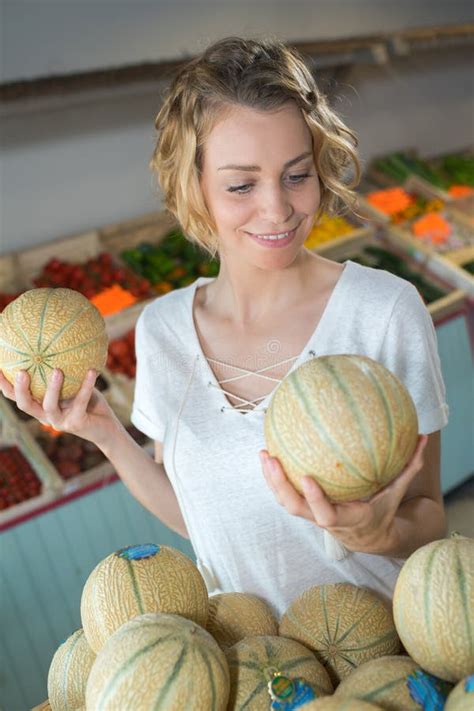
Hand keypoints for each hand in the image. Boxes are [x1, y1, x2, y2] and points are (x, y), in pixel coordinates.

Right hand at [0, 368, 118, 447]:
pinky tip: (92, 370)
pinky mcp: (77, 424)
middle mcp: (46, 416)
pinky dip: (86, 385)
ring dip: (52, 388)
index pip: (15, 397)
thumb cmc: (89, 403)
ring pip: (49, 406)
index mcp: (40, 407)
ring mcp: (60, 422)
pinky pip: (80, 402)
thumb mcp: (74, 385)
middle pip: (25, 405)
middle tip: (21, 371)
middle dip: (20, 389)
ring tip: (57, 370)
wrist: (108, 428)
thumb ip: (64, 371)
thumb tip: (58, 342)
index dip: (4, 385)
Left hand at [259, 435, 427, 553]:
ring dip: (271, 480)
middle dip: (281, 485)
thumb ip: (409, 467)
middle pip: (295, 507)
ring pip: (284, 502)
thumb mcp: (396, 492)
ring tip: (264, 453)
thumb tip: (424, 438)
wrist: (368, 536)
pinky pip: (284, 494)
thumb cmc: (382, 510)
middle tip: (272, 459)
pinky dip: (274, 478)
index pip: (326, 513)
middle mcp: (324, 518)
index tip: (306, 477)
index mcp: (346, 518)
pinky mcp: (304, 508)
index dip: (314, 498)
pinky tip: (269, 454)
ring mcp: (310, 514)